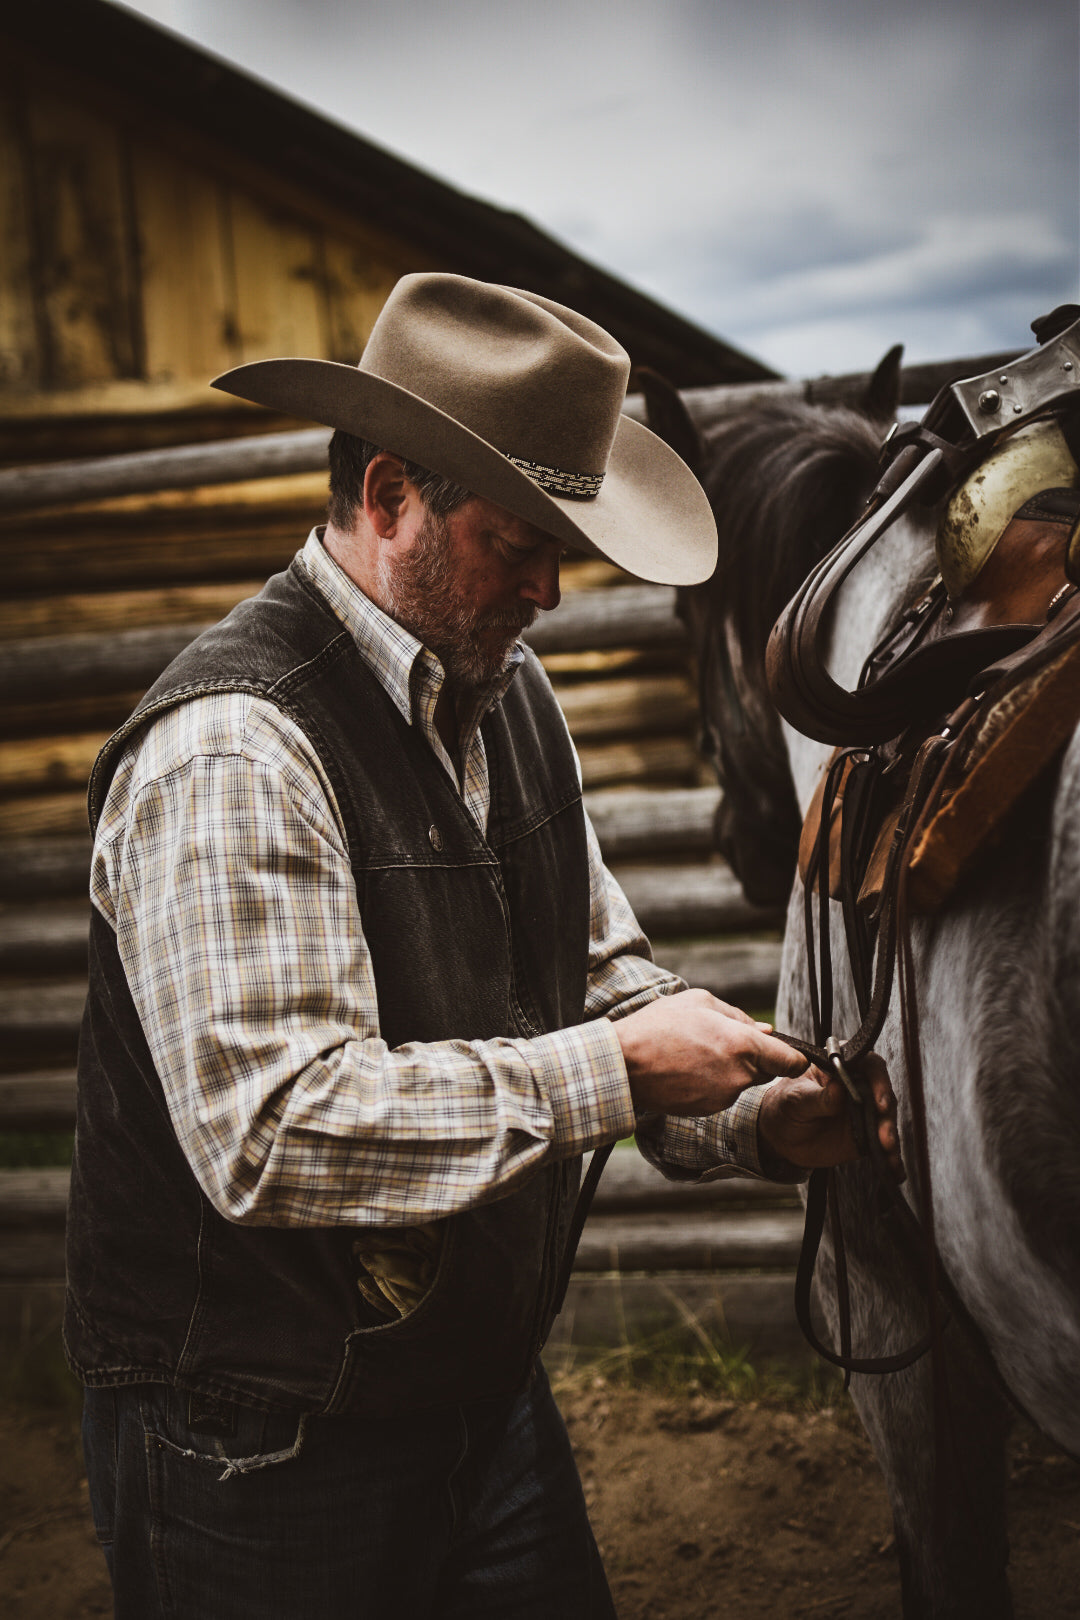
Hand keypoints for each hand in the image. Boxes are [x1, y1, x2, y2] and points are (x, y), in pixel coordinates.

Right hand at [613, 989, 809, 1115]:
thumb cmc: (659, 1026)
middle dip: (755, 1059)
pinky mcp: (707, 1109)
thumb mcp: (700, 1002)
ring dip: (730, 1071)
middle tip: (723, 1043)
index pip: (792, 1062)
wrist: (624, 1063)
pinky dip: (712, 1084)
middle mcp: (739, 1075)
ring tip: (696, 1053)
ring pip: (741, 1083)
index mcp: (743, 1045)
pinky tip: (687, 1070)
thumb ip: (739, 1016)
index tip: (791, 1055)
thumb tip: (765, 1031)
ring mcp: (724, 1097)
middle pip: (767, 1072)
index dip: (795, 1058)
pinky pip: (721, 1094)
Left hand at [757, 1051, 903, 1179]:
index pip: (867, 1064)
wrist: (780, 1136)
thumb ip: (817, 1097)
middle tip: (883, 1132)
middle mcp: (858, 1085)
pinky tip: (894, 1169)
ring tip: (887, 1149)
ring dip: (890, 1134)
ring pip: (885, 1119)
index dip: (878, 1080)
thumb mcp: (795, 1100)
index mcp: (840, 1065)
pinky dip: (891, 1157)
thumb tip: (838, 1089)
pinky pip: (882, 1144)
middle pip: (883, 1093)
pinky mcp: (866, 1134)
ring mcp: (864, 1110)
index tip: (878, 1101)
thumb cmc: (786, 1106)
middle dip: (886, 1113)